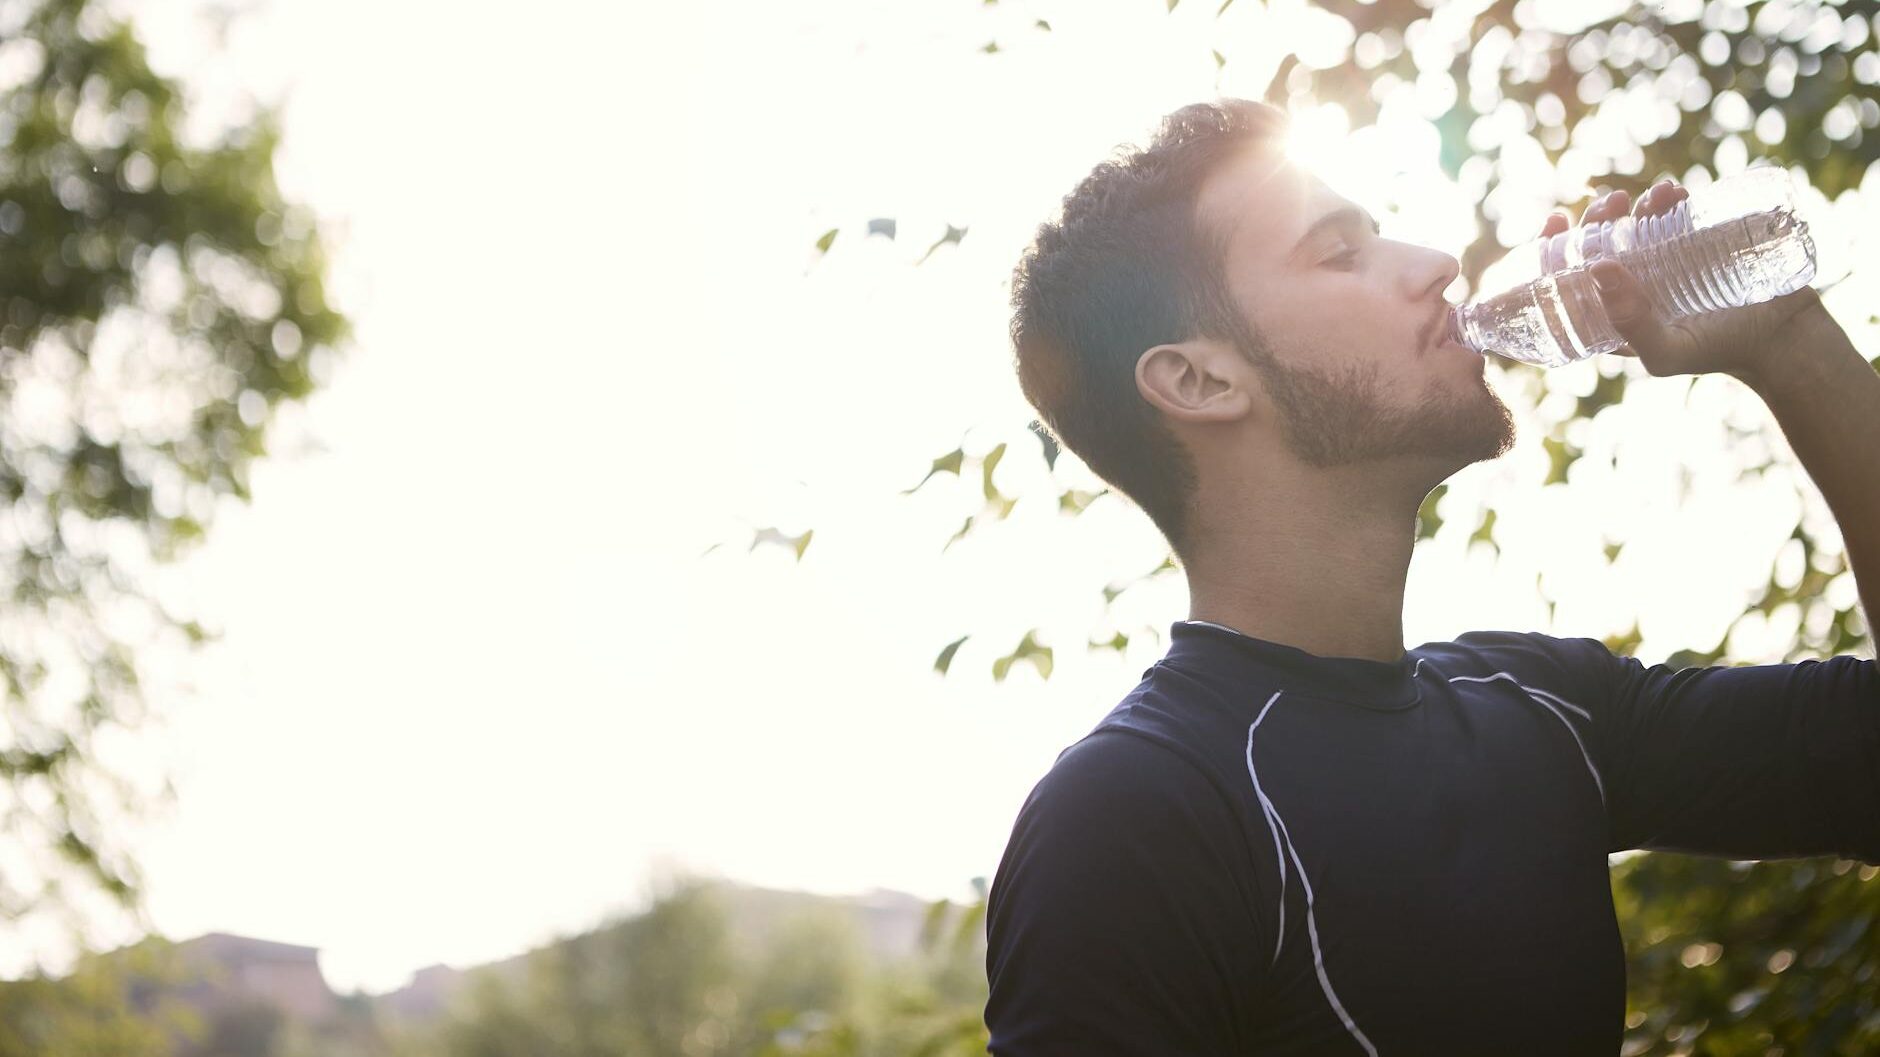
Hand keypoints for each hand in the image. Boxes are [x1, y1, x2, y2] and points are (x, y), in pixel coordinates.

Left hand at [1538, 180, 1840, 385]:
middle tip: (1612, 202)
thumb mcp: (1665, 351)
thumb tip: (1597, 268)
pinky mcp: (1698, 246)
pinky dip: (1669, 200)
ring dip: (1635, 205)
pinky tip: (1672, 192)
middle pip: (1599, 245)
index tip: (1556, 220)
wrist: (1781, 338)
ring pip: (1635, 226)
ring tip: (1653, 196)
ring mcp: (1665, 264)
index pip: (1567, 279)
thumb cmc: (1716, 352)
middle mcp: (1633, 287)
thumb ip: (1630, 322)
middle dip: (1597, 219)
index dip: (1552, 249)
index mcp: (1610, 313)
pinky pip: (1675, 216)